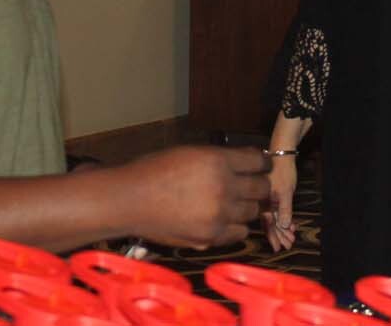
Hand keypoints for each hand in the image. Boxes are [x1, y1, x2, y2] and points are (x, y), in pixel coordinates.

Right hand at [123, 146, 270, 248]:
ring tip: (230, 204)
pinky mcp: (210, 237)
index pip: (259, 162)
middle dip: (257, 186)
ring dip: (245, 207)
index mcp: (218, 161)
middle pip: (262, 189)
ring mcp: (218, 215)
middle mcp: (223, 188)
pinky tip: (222, 220)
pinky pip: (239, 233)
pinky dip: (234, 227)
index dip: (262, 164)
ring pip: (253, 212)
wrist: (128, 200)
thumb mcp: (190, 152)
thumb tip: (248, 162)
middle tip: (248, 186)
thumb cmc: (154, 171)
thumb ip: (220, 158)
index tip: (259, 167)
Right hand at [264, 156, 297, 250]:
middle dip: (280, 235)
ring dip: (282, 229)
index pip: (268, 224)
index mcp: (263, 202)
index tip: (279, 248)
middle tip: (288, 246)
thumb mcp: (286, 191)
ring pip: (273, 218)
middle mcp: (263, 202)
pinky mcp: (272, 195)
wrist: (281, 153)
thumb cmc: (283, 170)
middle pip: (270, 223)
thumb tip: (282, 226)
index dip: (274, 237)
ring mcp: (267, 199)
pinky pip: (276, 211)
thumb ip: (284, 208)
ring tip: (291, 238)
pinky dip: (283, 219)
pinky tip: (290, 225)